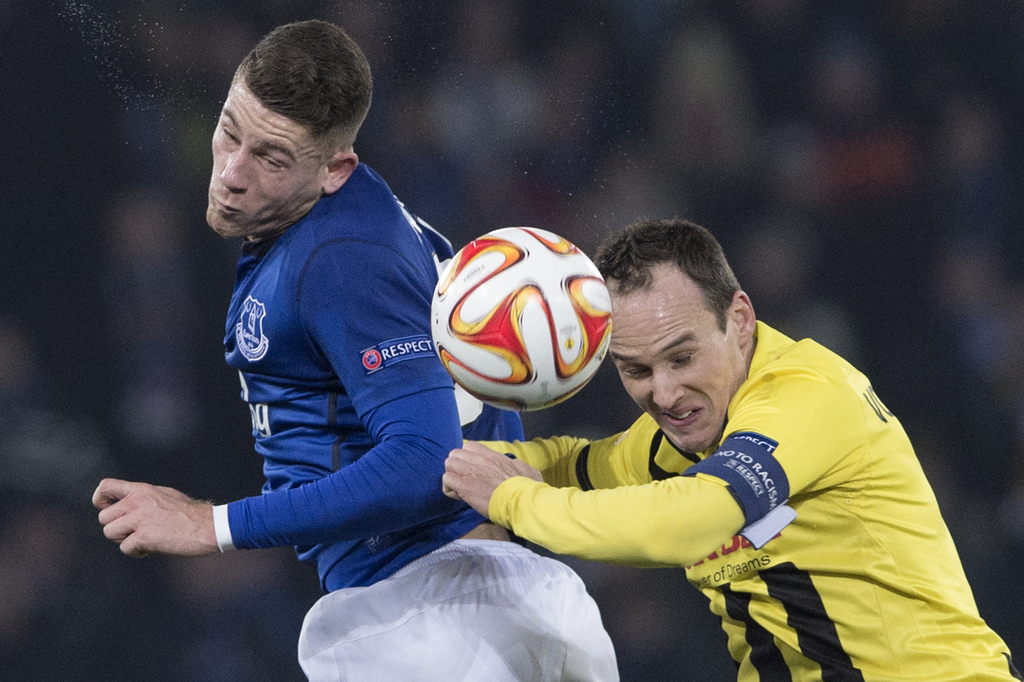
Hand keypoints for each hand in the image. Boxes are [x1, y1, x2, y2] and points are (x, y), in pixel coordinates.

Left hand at [92, 478, 218, 557]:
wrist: (209, 526)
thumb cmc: (191, 514)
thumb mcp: (165, 495)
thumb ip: (144, 498)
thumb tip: (128, 505)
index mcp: (142, 490)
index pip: (105, 487)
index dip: (100, 501)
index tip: (109, 510)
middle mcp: (137, 502)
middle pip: (103, 518)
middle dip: (116, 528)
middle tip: (134, 532)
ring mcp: (139, 519)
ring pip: (110, 533)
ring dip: (124, 540)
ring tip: (144, 539)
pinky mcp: (143, 536)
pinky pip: (125, 548)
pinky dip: (137, 552)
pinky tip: (152, 548)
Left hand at [443, 441, 541, 516]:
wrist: (520, 500)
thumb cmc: (525, 488)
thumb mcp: (526, 469)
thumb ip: (517, 465)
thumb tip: (515, 465)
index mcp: (492, 455)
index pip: (469, 446)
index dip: (467, 458)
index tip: (472, 471)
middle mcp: (479, 460)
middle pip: (455, 454)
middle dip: (457, 467)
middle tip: (465, 480)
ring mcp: (470, 471)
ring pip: (449, 464)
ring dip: (452, 476)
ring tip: (461, 489)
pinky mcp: (464, 485)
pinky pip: (447, 480)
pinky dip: (450, 489)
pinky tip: (460, 496)